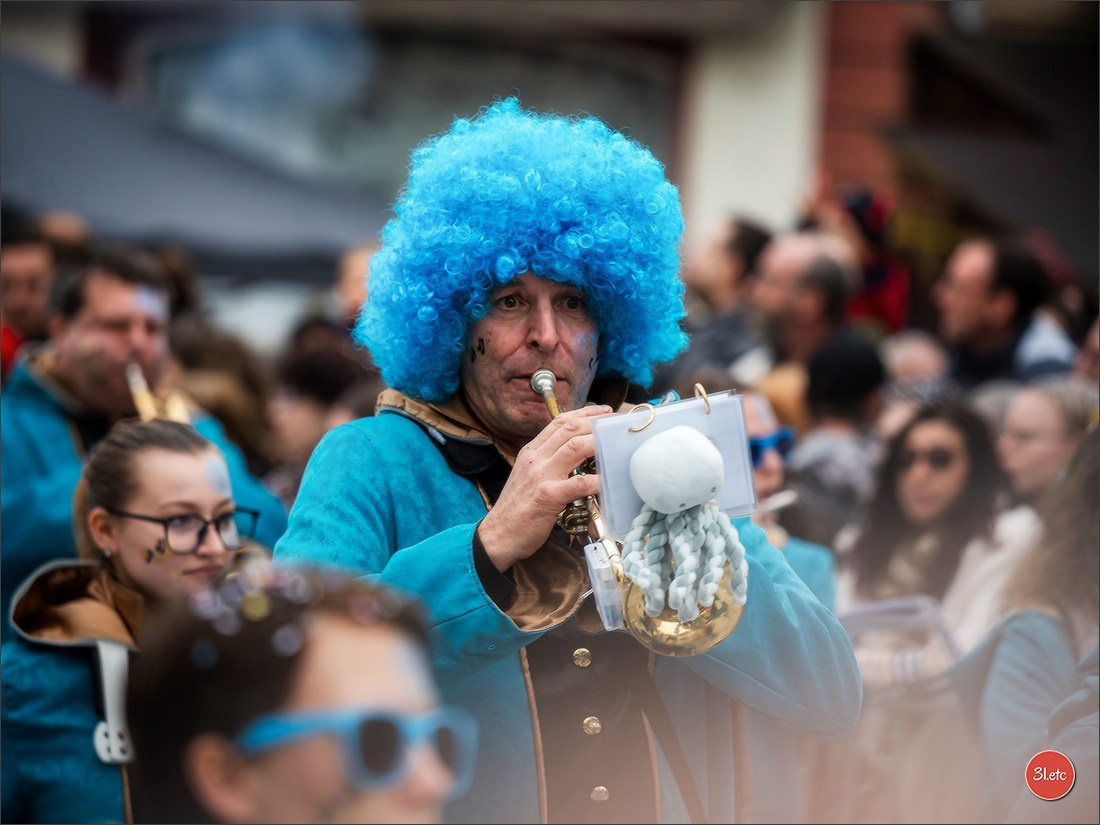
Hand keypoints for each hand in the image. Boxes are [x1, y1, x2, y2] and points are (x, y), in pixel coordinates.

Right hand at [478, 404, 611, 570]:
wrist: (498, 534)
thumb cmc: (516, 510)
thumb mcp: (527, 476)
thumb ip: (547, 462)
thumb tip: (574, 456)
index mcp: (531, 452)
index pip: (558, 422)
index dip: (583, 413)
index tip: (602, 412)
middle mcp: (535, 459)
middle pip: (569, 429)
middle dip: (596, 422)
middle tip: (615, 423)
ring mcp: (541, 476)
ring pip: (575, 447)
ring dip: (599, 442)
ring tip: (617, 442)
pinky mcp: (549, 497)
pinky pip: (579, 483)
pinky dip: (597, 480)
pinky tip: (610, 480)